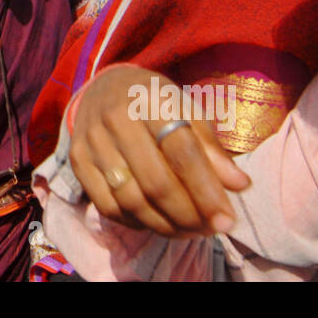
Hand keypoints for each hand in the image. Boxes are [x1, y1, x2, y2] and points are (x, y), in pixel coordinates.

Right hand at [68, 65, 249, 237]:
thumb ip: (211, 148)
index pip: (182, 152)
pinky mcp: (78, 160)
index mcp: (152, 99)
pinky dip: (136, 223)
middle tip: (209, 230)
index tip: (226, 220)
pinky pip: (108, 206)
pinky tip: (157, 223)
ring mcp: (94, 141)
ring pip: (132, 200)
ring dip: (165, 225)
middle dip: (188, 215)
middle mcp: (117, 118)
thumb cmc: (154, 101)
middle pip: (156, 182)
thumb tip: (239, 185)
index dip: (207, 191)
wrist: (103, 86)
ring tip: (188, 231)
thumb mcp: (187, 110)